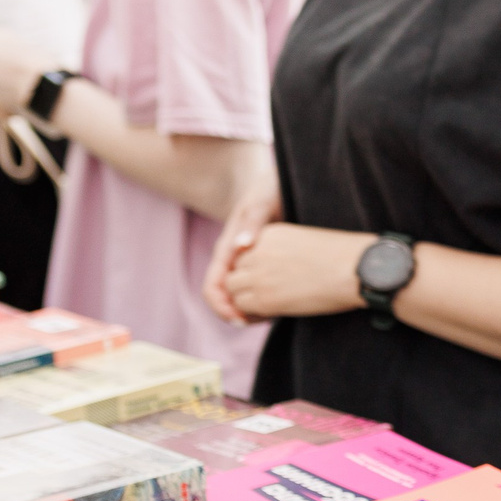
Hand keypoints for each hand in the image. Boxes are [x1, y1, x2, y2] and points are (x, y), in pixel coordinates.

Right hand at [204, 179, 284, 323]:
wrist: (287, 177)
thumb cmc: (271, 187)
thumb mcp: (262, 201)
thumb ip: (253, 222)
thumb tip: (242, 246)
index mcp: (227, 246)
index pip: (213, 286)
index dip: (222, 308)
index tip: (240, 321)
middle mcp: (236, 256)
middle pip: (227, 296)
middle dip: (239, 314)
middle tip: (265, 323)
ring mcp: (250, 259)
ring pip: (243, 293)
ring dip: (253, 309)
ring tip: (274, 318)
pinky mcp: (267, 259)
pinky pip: (261, 285)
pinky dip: (267, 298)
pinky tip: (285, 303)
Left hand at [220, 222, 369, 321]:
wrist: (357, 269)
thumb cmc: (344, 257)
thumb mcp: (306, 244)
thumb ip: (282, 254)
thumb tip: (277, 275)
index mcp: (271, 233)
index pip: (246, 253)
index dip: (256, 269)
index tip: (273, 279)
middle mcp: (258, 250)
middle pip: (236, 270)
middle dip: (248, 284)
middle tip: (269, 295)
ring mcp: (258, 274)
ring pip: (233, 289)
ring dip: (246, 299)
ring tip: (271, 305)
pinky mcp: (263, 298)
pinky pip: (242, 307)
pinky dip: (252, 313)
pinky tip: (273, 313)